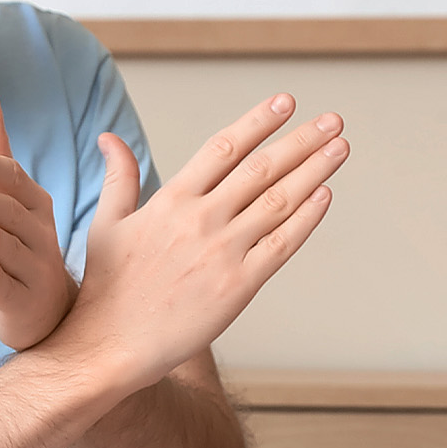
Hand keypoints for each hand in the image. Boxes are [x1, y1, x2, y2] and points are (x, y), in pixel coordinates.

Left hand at [0, 91, 78, 350]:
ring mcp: (35, 270)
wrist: (48, 309)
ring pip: (11, 252)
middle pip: (15, 215)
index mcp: (37, 205)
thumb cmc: (25, 242)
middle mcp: (40, 235)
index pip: (17, 182)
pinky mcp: (23, 302)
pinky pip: (8, 289)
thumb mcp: (12, 195)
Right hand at [63, 93, 347, 391]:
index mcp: (170, 200)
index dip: (258, 122)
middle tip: (333, 120)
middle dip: (302, 140)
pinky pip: (282, 245)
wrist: (111, 346)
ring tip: (340, 147)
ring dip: (315, 170)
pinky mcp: (239, 286)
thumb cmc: (108, 288)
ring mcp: (223, 252)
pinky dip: (307, 218)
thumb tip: (110, 137)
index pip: (223, 147)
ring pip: (280, 201)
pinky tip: (325, 195)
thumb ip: (119, 178)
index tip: (287, 102)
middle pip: (262, 168)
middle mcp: (201, 219)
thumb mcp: (106, 223)